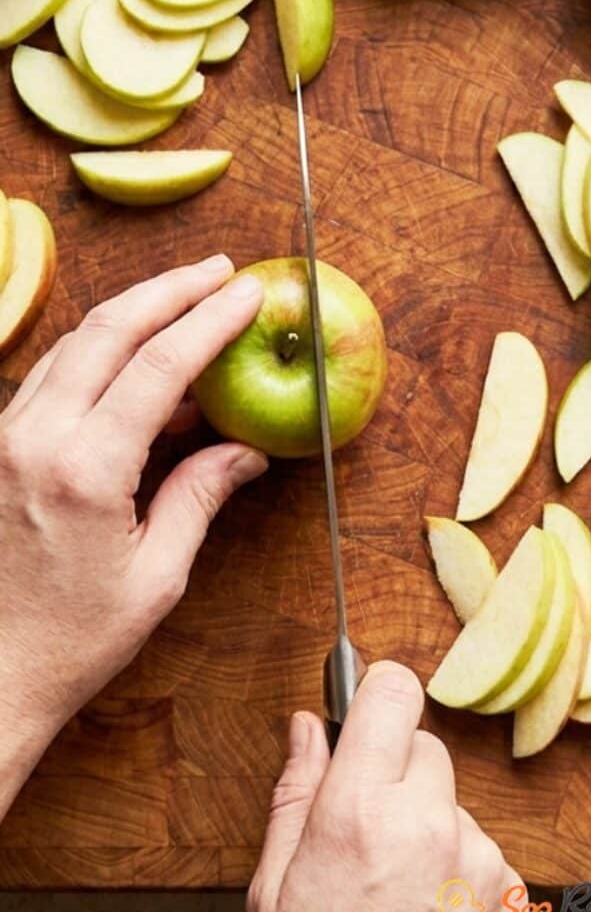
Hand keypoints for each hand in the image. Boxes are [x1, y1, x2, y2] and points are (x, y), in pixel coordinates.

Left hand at [0, 255, 266, 818]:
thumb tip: (244, 451)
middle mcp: (33, 440)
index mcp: (83, 472)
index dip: (208, 321)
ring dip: (132, 314)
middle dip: (169, 289)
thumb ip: (199, 497)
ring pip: (73, 345)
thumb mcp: (157, 575)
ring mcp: (4, 438)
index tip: (245, 293)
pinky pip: (52, 377)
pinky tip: (136, 360)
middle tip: (218, 271)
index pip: (157, 367)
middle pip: (107, 330)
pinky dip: (99, 355)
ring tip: (185, 301)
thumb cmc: (72, 640)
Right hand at [248, 662, 526, 911]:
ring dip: (426, 816)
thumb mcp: (273, 890)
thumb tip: (308, 725)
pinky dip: (457, 859)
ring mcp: (478, 854)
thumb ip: (293, 791)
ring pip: (451, 795)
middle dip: (393, 767)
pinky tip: (428, 908)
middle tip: (364, 823)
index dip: (376, 688)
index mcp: (358, 813)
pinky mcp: (511, 885)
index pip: (393, 693)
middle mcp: (428, 822)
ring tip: (395, 883)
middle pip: (421, 743)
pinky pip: (479, 841)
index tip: (363, 704)